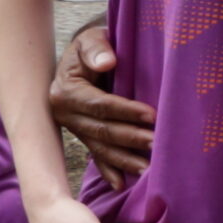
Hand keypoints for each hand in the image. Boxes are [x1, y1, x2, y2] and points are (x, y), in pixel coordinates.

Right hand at [50, 18, 155, 189]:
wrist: (84, 55)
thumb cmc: (94, 46)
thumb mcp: (92, 37)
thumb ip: (97, 48)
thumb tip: (107, 63)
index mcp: (65, 92)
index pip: (100, 105)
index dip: (126, 111)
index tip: (152, 115)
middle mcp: (65, 114)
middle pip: (102, 130)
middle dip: (131, 138)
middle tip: (157, 144)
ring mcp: (74, 128)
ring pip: (101, 147)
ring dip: (125, 159)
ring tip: (148, 169)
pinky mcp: (83, 135)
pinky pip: (96, 155)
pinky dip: (109, 170)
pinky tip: (121, 185)